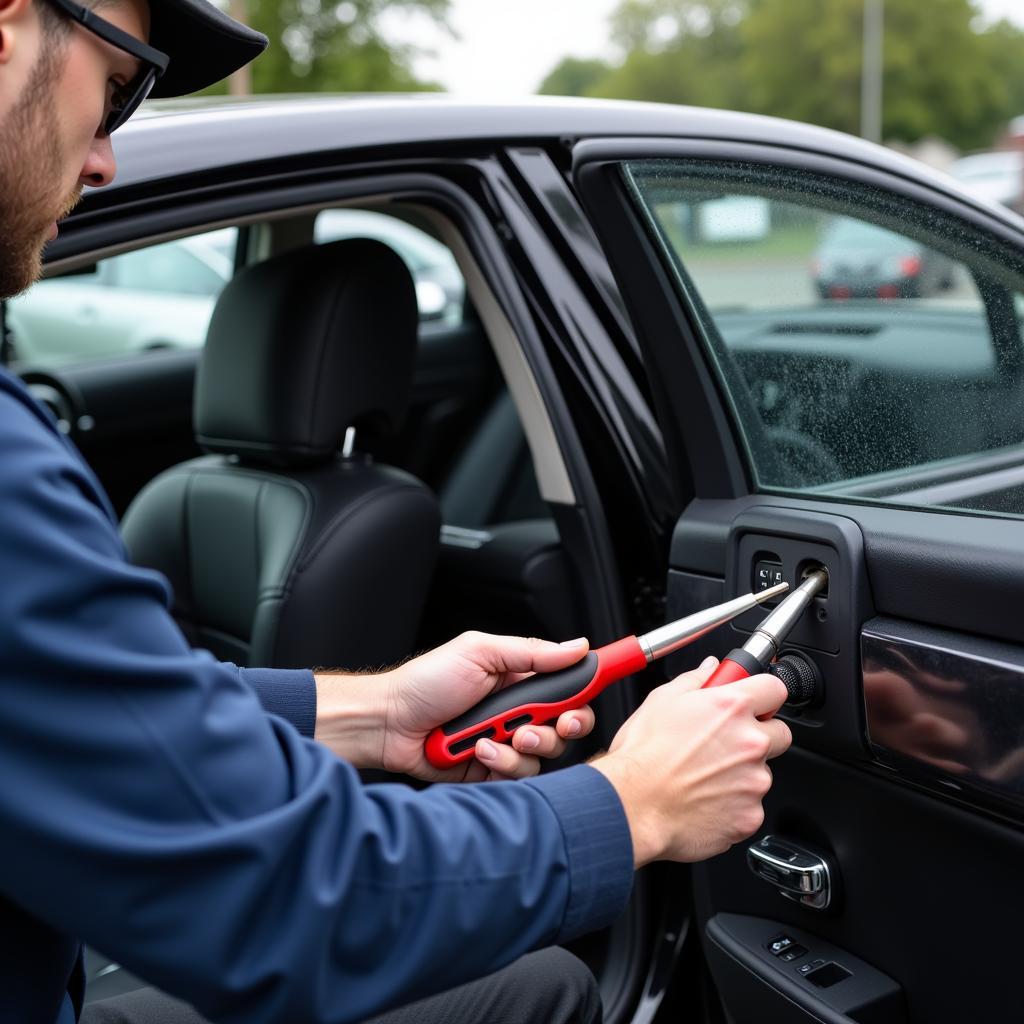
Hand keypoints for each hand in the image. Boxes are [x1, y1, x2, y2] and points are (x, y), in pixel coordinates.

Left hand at [315, 632, 595, 782]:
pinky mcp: (493, 773)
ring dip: (524, 747)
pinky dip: (501, 766)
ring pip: (546, 756)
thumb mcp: (480, 652)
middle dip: (562, 725)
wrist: (388, 723)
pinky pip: (520, 778)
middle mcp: (519, 713)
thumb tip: (576, 645)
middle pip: (569, 725)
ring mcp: (507, 745)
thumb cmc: (425, 682)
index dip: (591, 684)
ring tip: (496, 736)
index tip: (614, 675)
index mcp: (521, 680)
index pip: (570, 684)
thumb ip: (532, 653)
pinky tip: (479, 753)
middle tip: (545, 722)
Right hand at [592, 657, 790, 866]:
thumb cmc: (643, 755)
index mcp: (732, 707)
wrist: (634, 804)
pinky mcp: (750, 815)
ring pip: (762, 771)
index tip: (756, 702)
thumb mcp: (662, 700)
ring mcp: (754, 781)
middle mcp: (750, 742)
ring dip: (743, 772)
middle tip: (728, 742)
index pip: (774, 689)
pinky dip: (734, 803)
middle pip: (780, 733)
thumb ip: (696, 679)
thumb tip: (711, 668)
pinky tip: (705, 797)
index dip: (764, 695)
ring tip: (704, 775)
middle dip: (759, 735)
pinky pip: (751, 804)